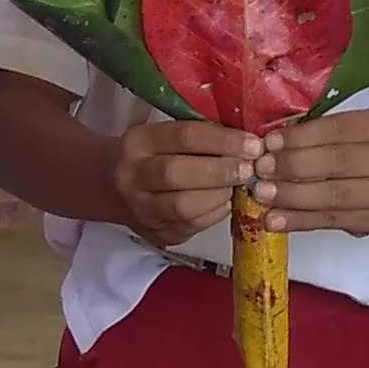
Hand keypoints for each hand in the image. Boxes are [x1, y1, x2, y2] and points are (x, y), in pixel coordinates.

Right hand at [108, 119, 248, 251]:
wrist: (115, 188)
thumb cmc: (154, 155)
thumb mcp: (165, 135)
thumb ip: (200, 136)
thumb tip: (248, 140)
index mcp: (138, 141)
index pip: (184, 136)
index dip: (223, 141)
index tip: (253, 144)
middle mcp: (133, 175)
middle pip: (178, 173)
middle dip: (220, 171)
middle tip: (249, 169)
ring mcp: (141, 207)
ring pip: (183, 206)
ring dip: (219, 195)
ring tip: (239, 186)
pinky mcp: (155, 232)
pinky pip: (191, 226)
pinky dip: (215, 213)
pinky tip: (227, 202)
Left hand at [260, 107, 368, 235]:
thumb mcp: (362, 130)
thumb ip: (325, 134)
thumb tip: (272, 142)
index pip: (337, 129)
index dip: (300, 137)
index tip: (269, 143)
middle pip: (335, 163)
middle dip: (291, 166)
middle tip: (260, 169)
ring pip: (332, 195)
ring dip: (291, 196)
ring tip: (261, 195)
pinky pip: (330, 221)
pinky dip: (299, 221)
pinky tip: (275, 220)